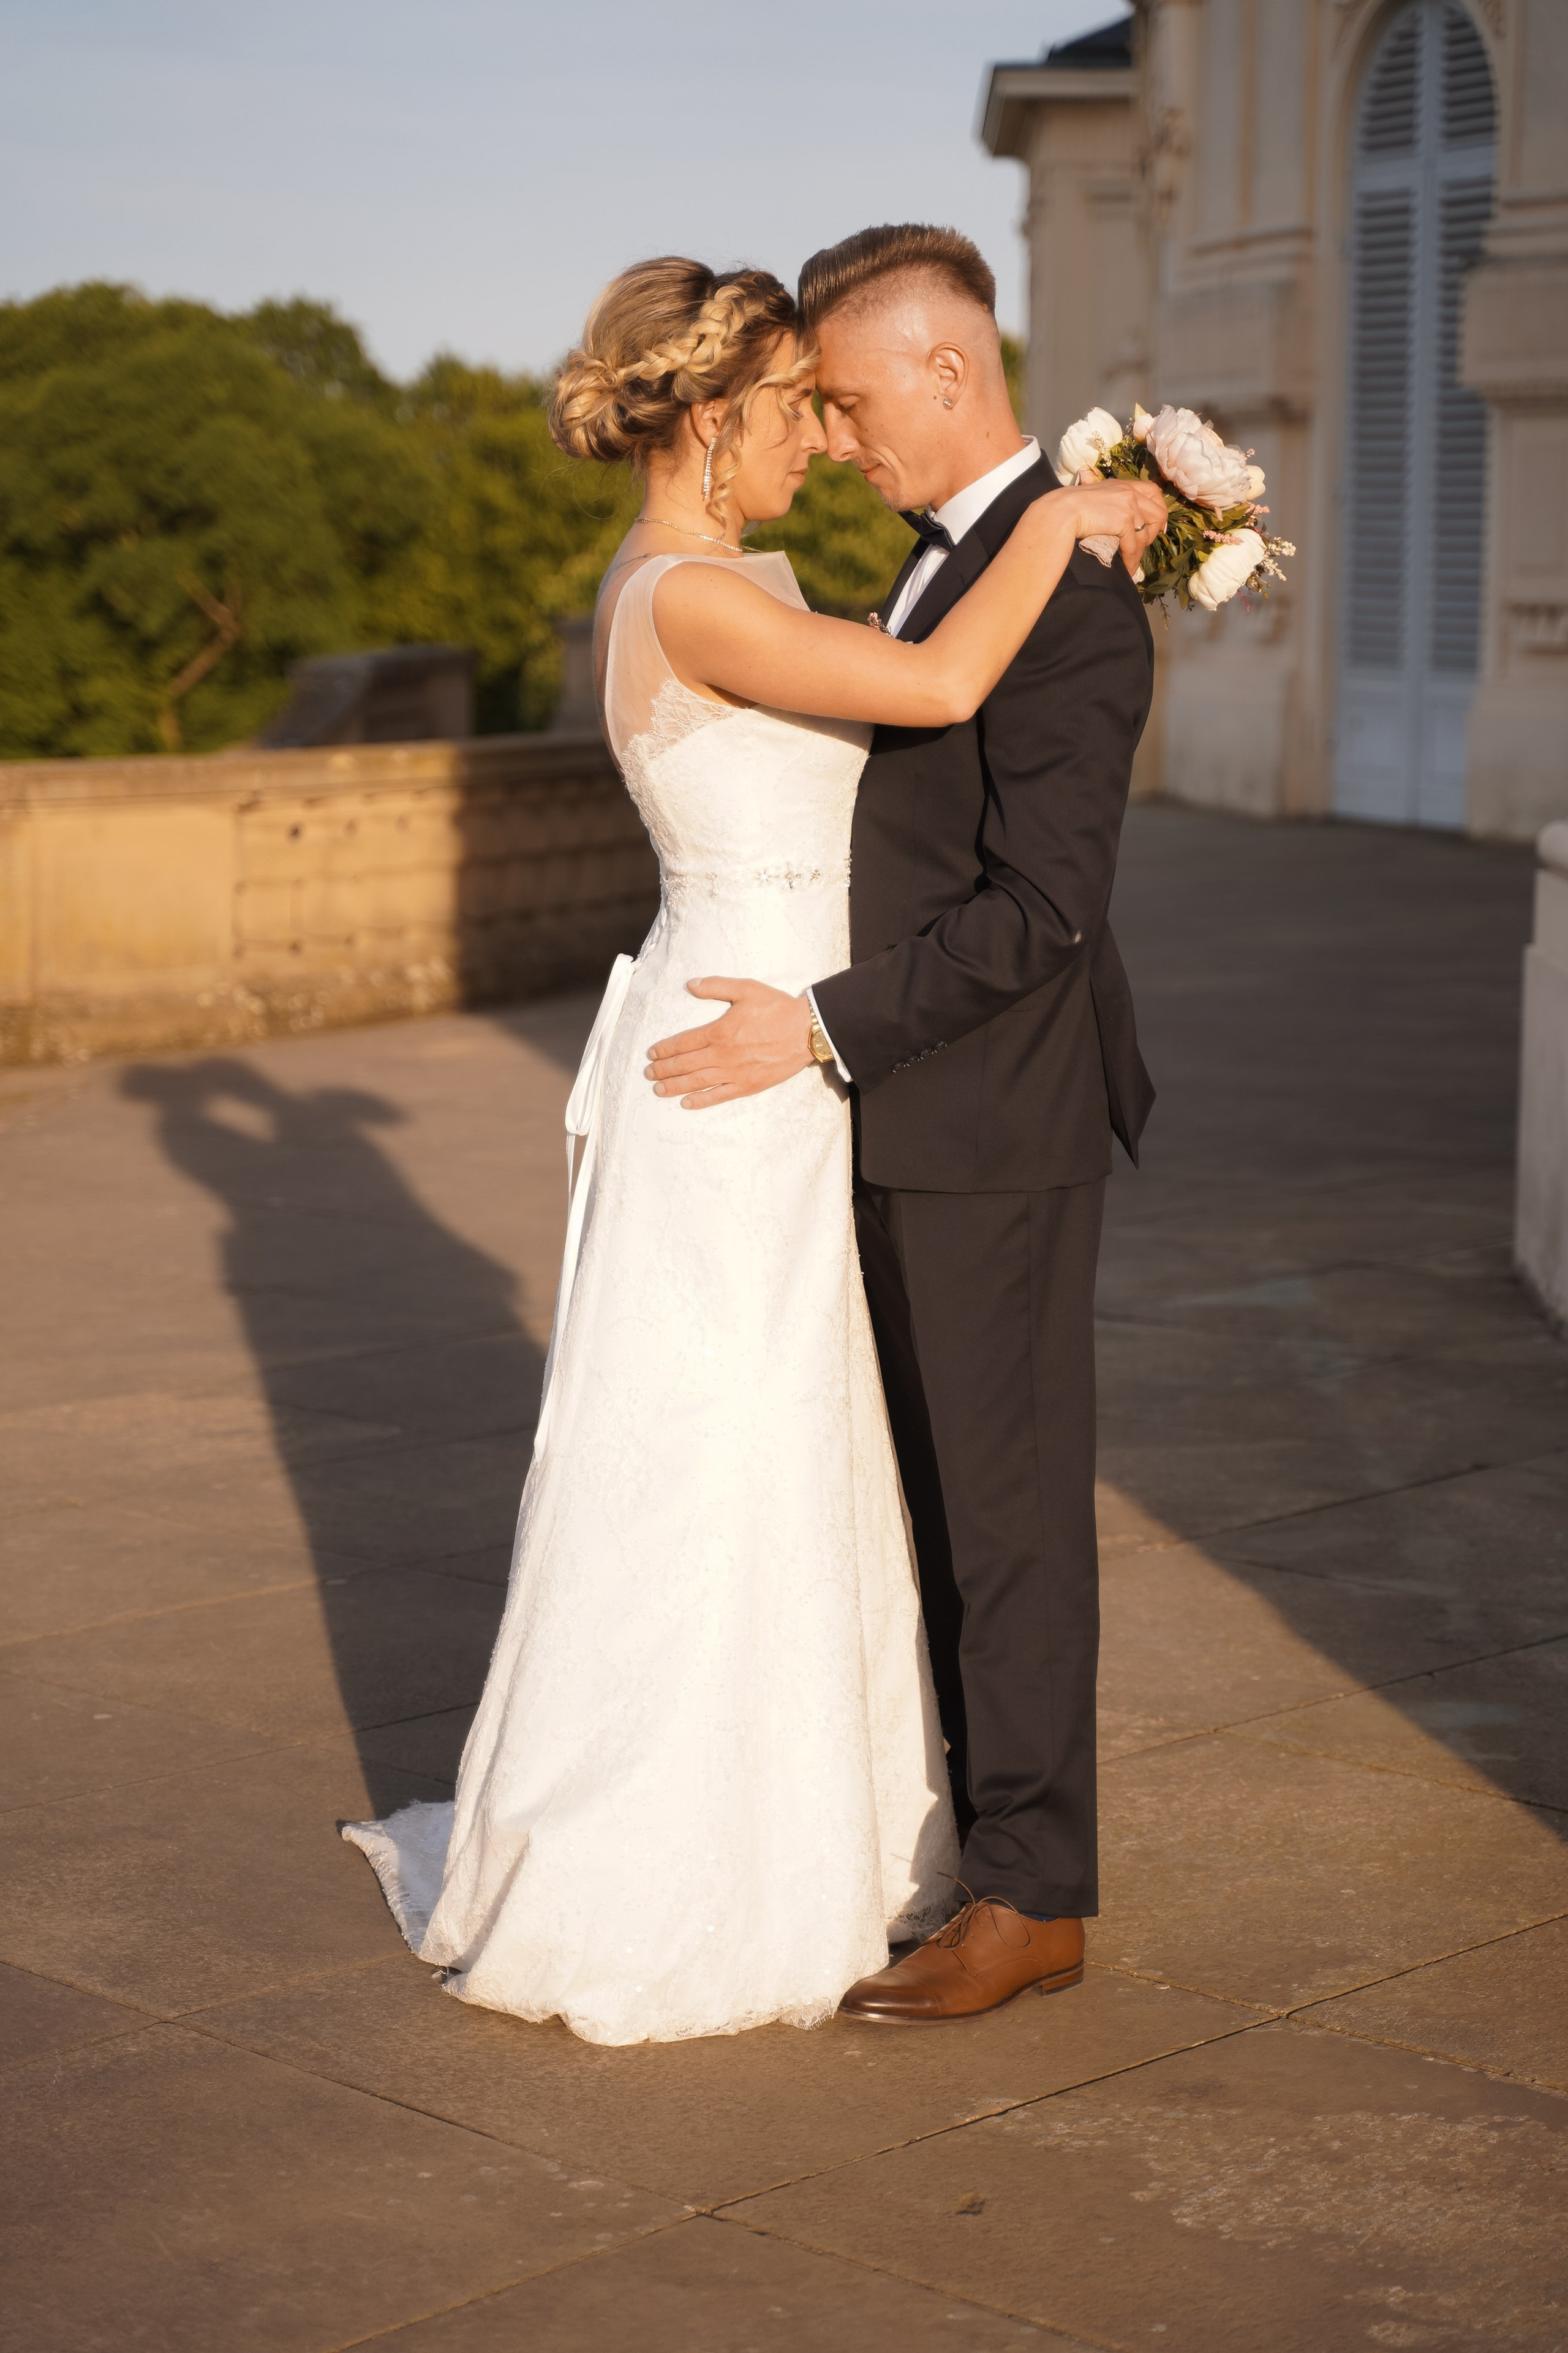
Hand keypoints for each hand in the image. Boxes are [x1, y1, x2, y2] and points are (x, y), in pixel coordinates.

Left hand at [645, 978, 812, 1108]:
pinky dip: (700, 1101)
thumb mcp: (746, 989)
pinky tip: (686, 1103)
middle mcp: (722, 1055)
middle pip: (684, 1064)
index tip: (652, 1053)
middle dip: (663, 1069)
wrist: (806, 1031)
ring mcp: (734, 1073)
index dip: (665, 1049)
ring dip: (674, 1086)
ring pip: (696, 1082)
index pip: (683, 1042)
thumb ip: (716, 986)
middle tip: (648, 1073)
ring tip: (658, 1090)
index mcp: (718, 1031)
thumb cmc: (777, 1008)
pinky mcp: (747, 1086)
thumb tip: (690, 985)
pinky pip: (718, 1096)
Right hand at [1046, 476, 1167, 573]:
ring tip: (1132, 560)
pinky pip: (1133, 545)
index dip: (1159, 508)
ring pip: (1147, 531)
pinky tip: (1128, 569)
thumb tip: (1117, 522)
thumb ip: (1110, 504)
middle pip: (1158, 511)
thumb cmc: (1070, 509)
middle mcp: (1128, 491)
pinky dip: (1131, 560)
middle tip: (1143, 544)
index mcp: (1122, 485)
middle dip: (1154, 531)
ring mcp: (1128, 505)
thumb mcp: (1096, 499)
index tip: (1156, 526)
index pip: (1153, 490)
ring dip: (1141, 549)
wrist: (1061, 512)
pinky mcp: (1123, 520)